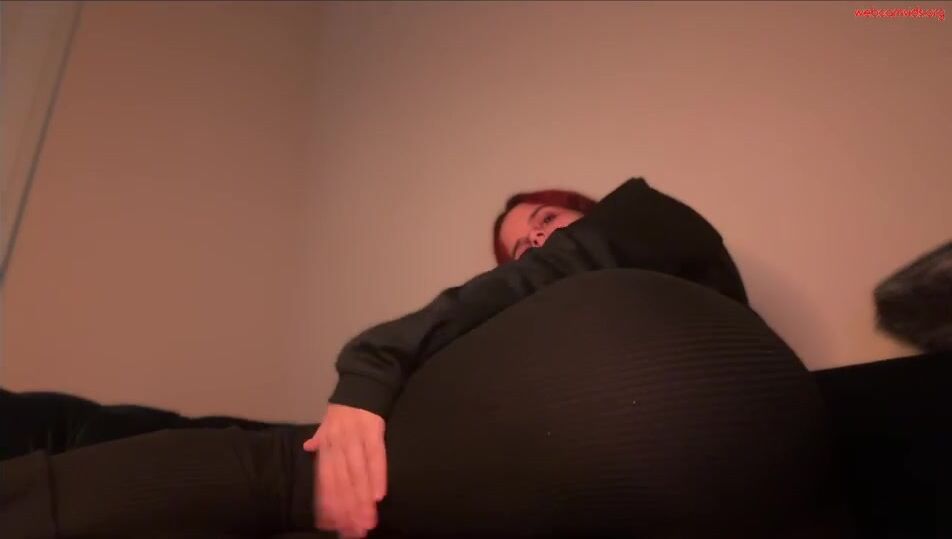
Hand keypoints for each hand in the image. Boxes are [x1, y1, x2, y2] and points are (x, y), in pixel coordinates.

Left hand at [303, 404, 386, 537]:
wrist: (363, 380)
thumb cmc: (346, 407)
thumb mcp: (327, 421)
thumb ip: (319, 437)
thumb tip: (308, 447)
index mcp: (326, 445)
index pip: (326, 480)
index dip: (330, 503)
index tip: (334, 525)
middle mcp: (337, 444)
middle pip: (341, 482)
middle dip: (347, 509)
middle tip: (354, 531)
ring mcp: (355, 438)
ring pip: (357, 474)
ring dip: (361, 500)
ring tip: (367, 521)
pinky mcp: (374, 430)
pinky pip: (376, 456)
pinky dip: (377, 475)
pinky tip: (378, 495)